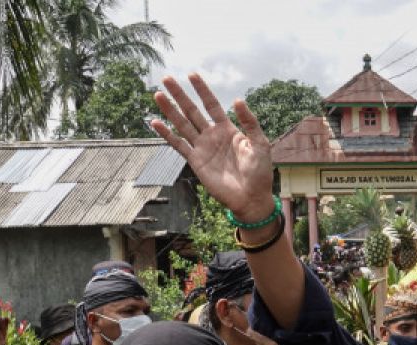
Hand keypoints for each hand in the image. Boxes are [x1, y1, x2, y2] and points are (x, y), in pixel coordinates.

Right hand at [151, 74, 275, 222]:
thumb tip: (237, 100)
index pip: (211, 105)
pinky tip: (156, 122)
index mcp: (228, 130)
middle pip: (192, 111)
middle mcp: (212, 136)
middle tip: (167, 79)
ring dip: (170, 110)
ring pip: (182, 124)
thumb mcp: (260, 144)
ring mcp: (202, 148)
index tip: (192, 75)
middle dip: (180, 95)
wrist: (251, 197)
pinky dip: (167, 134)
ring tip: (158, 94)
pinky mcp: (196, 161)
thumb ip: (250, 122)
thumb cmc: (259, 172)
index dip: (202, 90)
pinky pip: (178, 145)